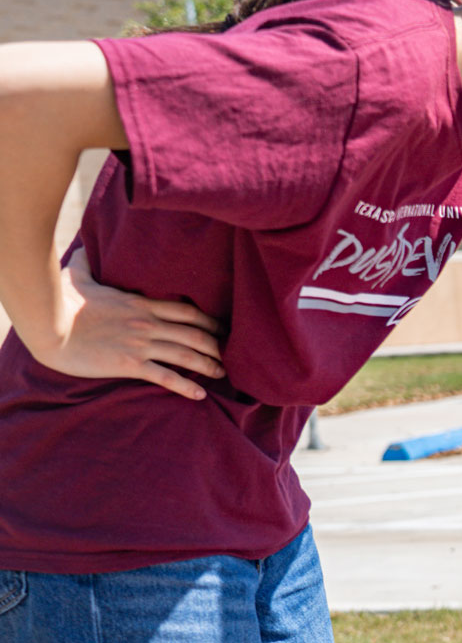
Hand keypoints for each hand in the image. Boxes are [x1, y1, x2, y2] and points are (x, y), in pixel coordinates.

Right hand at [31, 249, 223, 399]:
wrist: (49, 326)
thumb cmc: (62, 302)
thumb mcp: (78, 277)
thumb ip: (85, 265)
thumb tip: (81, 248)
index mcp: (140, 304)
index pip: (186, 311)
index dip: (210, 321)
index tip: (224, 328)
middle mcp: (147, 324)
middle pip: (194, 334)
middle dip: (216, 345)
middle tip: (231, 353)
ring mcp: (140, 344)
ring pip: (186, 355)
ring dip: (208, 365)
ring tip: (223, 373)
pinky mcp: (129, 363)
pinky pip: (165, 376)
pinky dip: (185, 386)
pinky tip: (200, 394)